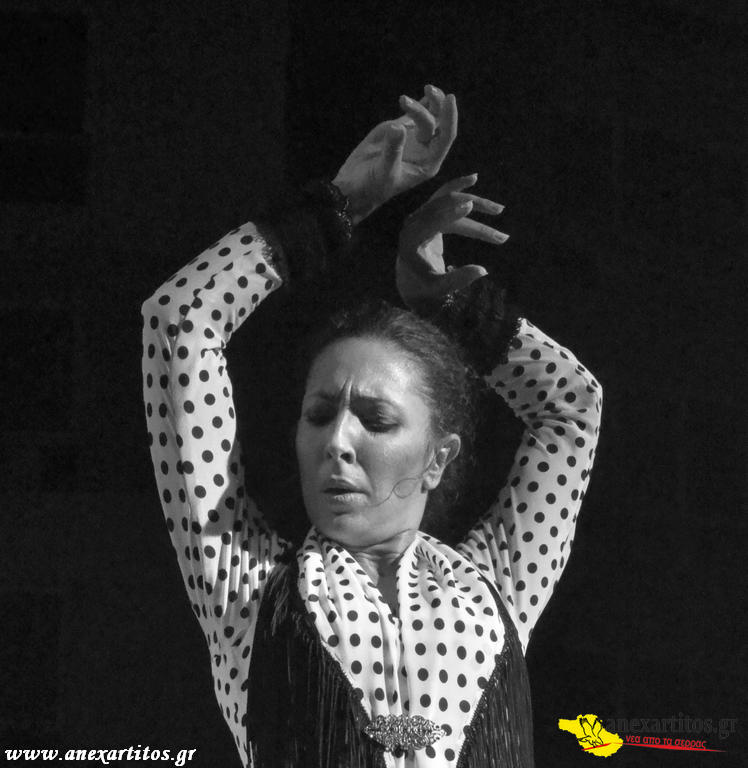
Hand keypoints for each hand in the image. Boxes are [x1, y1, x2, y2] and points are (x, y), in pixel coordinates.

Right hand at [333, 85, 457, 223]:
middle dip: (435, 105)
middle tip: (426, 90)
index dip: (449, 117)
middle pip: (439, 123)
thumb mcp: (384, 171)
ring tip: (412, 93)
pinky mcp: (399, 130)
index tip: (449, 98)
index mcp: (428, 163)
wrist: (355, 185)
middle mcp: (425, 150)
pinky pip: (415, 114)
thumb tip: (398, 128)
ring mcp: (413, 138)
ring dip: (429, 101)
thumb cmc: (373, 185)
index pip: (446, 137)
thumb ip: (392, 150)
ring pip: (430, 115)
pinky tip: (425, 92)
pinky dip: (421, 102)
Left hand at [396, 174, 507, 308]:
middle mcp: (413, 223)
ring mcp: (420, 217)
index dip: (450, 213)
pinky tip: (473, 179)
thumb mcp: (439, 287)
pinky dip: (458, 188)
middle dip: (473, 208)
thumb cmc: (423, 287)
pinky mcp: (428, 215)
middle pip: (444, 206)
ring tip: (498, 209)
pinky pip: (444, 197)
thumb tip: (483, 271)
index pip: (430, 222)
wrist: (411, 282)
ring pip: (448, 200)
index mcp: (411, 240)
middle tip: (499, 212)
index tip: (469, 206)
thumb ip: (457, 280)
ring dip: (473, 201)